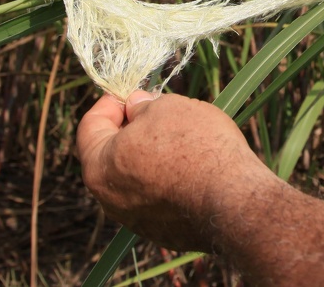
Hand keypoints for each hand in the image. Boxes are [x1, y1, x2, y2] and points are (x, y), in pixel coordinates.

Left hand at [77, 91, 269, 251]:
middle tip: (158, 112)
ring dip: (152, 155)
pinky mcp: (163, 232)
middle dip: (133, 130)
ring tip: (183, 139)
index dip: (111, 102)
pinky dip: (169, 180)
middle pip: (112, 154)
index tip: (132, 92)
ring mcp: (136, 220)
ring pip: (136, 178)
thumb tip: (136, 106)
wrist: (233, 199)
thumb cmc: (197, 146)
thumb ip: (143, 106)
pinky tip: (195, 167)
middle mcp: (110, 199)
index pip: (90, 126)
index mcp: (100, 167)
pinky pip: (159, 197)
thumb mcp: (169, 107)